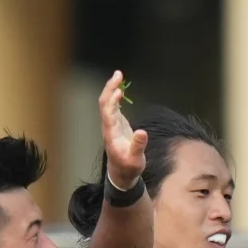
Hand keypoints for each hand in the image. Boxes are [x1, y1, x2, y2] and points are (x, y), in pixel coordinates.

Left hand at [99, 71, 147, 186]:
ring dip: (111, 89)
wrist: (122, 173)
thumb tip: (142, 132)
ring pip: (107, 103)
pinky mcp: (116, 124)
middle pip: (104, 103)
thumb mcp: (135, 160)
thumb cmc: (129, 167)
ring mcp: (111, 124)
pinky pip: (112, 106)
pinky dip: (115, 96)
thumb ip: (137, 146)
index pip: (108, 113)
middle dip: (110, 88)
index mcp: (111, 134)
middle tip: (118, 74)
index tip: (119, 90)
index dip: (112, 101)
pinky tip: (120, 88)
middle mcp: (108, 126)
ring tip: (119, 75)